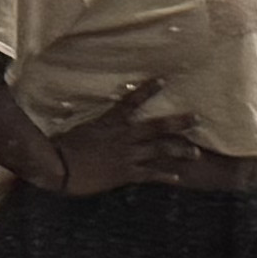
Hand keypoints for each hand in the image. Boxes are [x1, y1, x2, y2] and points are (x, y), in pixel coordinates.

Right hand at [46, 77, 205, 196]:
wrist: (60, 167)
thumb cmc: (64, 146)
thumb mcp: (81, 129)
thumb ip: (95, 126)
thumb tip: (97, 123)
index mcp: (110, 122)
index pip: (131, 101)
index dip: (147, 90)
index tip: (163, 79)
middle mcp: (124, 136)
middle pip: (156, 126)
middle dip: (178, 122)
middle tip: (196, 118)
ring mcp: (127, 155)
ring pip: (159, 150)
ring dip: (179, 151)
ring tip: (196, 153)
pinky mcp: (125, 173)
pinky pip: (150, 174)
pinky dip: (165, 176)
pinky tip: (178, 178)